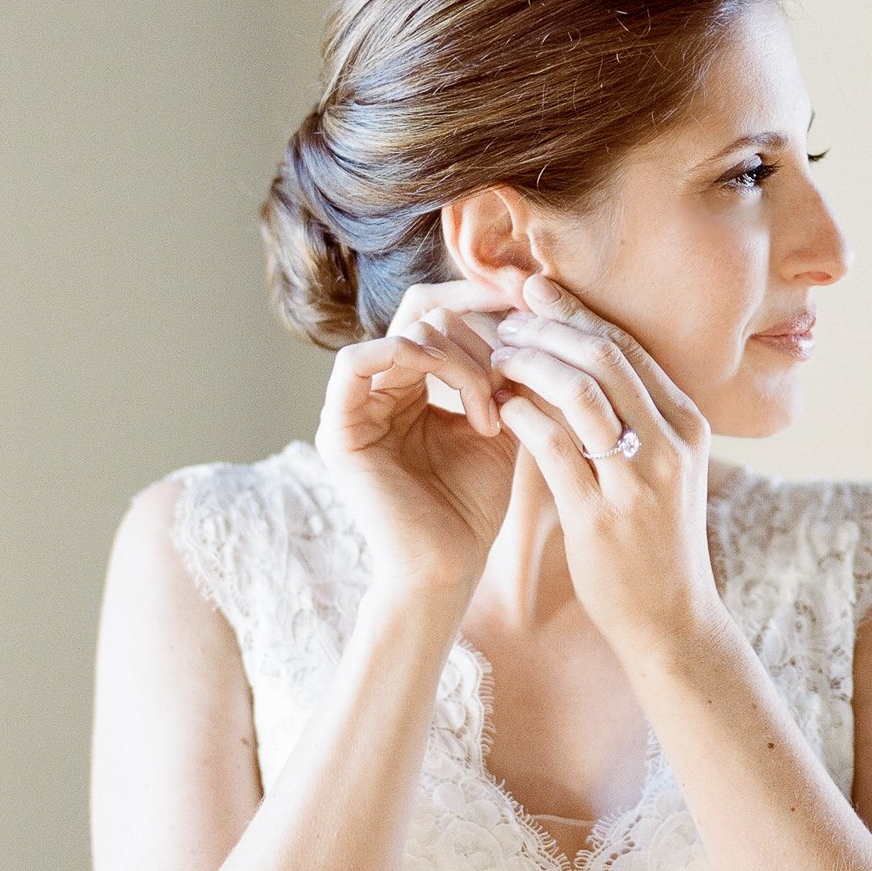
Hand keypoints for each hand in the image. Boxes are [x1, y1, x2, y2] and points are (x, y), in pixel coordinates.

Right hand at [313, 278, 521, 591]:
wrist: (448, 569)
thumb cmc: (474, 508)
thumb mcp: (503, 426)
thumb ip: (507, 372)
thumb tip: (534, 310)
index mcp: (409, 387)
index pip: (435, 314)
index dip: (479, 301)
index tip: (530, 307)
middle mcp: (377, 390)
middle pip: (424, 314)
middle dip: (482, 338)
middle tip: (515, 382)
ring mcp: (354, 407)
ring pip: (405, 333)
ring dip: (464, 361)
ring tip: (496, 410)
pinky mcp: (337, 428)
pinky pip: (357, 360)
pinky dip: (418, 361)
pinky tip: (469, 401)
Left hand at [488, 274, 722, 656]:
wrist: (671, 620)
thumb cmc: (657, 542)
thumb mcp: (665, 471)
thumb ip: (638, 420)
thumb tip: (587, 364)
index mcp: (689, 425)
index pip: (630, 346)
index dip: (577, 313)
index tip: (536, 292)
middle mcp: (670, 444)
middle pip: (605, 356)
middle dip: (548, 327)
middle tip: (504, 316)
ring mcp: (639, 480)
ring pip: (579, 391)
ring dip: (529, 363)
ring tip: (494, 356)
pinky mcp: (601, 516)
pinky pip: (553, 445)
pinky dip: (520, 413)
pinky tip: (496, 404)